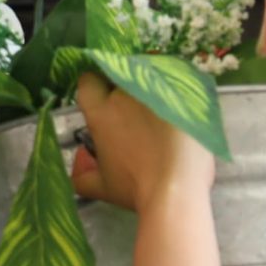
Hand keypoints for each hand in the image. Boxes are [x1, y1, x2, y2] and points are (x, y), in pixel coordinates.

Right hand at [69, 75, 216, 210]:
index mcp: (101, 112)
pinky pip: (177, 81)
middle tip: (136, 110)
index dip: (96, 89)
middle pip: (119, 77)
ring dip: (151, 87)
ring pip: (149, 76)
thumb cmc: (137, 190)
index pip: (88, 81)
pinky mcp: (184, 94)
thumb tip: (80, 161)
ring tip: (162, 107)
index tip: (104, 99)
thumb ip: (83, 174)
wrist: (177, 190)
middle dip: (123, 89)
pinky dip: (177, 92)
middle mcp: (124, 95)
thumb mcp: (102, 187)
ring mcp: (155, 91)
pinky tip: (181, 107)